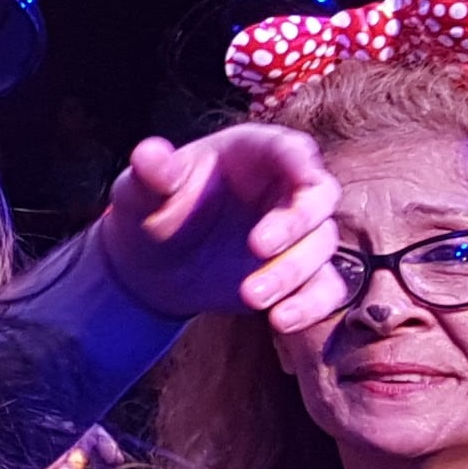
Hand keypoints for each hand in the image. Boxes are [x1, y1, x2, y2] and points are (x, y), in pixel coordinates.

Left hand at [94, 125, 342, 332]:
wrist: (154, 267)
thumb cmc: (152, 212)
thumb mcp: (141, 192)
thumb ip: (150, 175)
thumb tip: (148, 154)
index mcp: (251, 154)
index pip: (288, 148)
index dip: (299, 160)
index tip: (302, 176)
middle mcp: (283, 188)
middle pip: (317, 196)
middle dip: (296, 221)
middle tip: (257, 246)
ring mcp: (297, 233)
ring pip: (320, 245)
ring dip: (291, 272)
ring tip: (250, 297)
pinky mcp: (301, 273)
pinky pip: (326, 287)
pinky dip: (311, 305)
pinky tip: (281, 320)